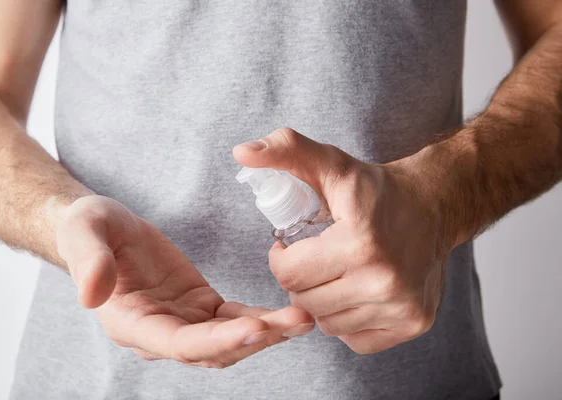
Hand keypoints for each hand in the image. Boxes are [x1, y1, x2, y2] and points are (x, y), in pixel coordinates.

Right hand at [55, 195, 314, 367]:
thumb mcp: (84, 232)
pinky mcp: (202, 308)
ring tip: (304, 318)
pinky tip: (291, 312)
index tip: (253, 329)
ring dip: (268, 333)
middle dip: (255, 340)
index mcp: (131, 323)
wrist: (105, 230)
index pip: (177, 343)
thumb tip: (90, 295)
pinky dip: (264, 318)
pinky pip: (238, 318)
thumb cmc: (90, 229)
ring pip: (231, 340)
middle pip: (213, 350)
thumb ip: (88, 261)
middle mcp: (161, 332)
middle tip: (295, 321)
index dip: (215, 342)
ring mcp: (184, 323)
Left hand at [233, 128, 452, 353]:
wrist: (436, 205)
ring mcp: (402, 306)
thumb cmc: (377, 189)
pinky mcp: (414, 322)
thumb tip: (241, 151)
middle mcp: (384, 280)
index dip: (280, 260)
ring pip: (328, 325)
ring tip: (333, 275)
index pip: (289, 275)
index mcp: (359, 243)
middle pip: (306, 302)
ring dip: (322, 302)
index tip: (288, 248)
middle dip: (299, 281)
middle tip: (311, 261)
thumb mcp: (331, 164)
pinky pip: (356, 340)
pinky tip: (355, 293)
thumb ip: (286, 150)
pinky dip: (348, 321)